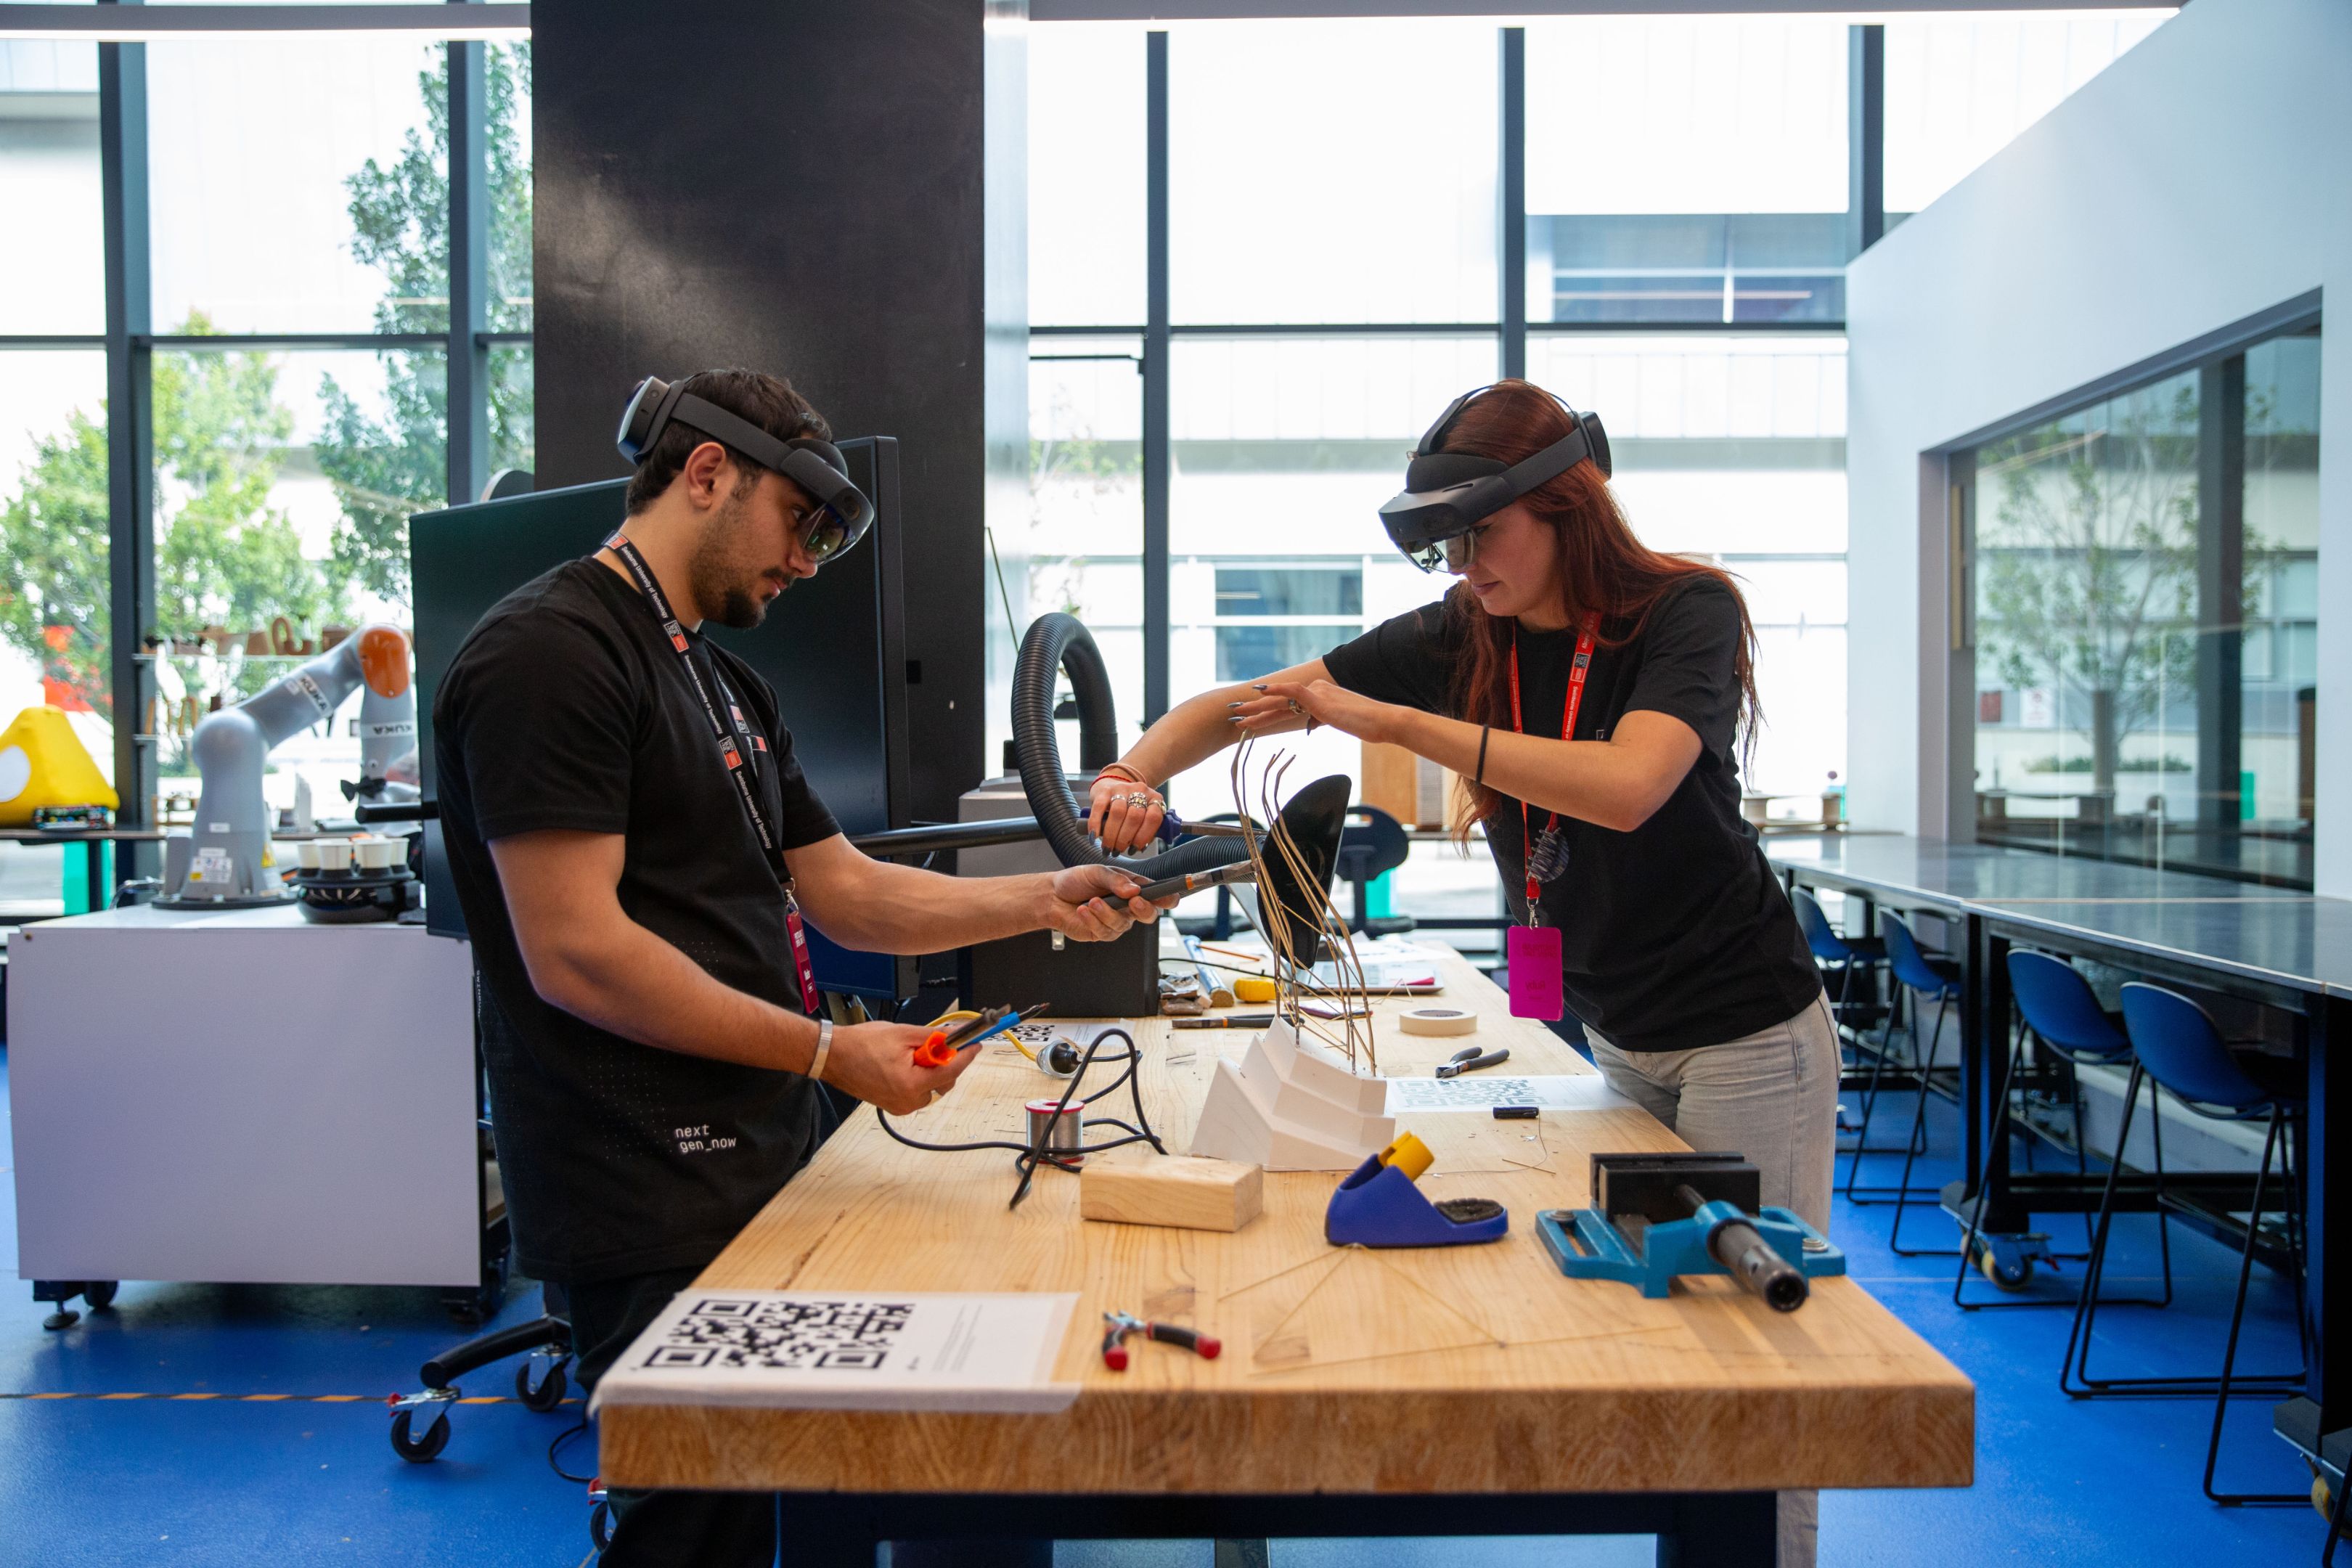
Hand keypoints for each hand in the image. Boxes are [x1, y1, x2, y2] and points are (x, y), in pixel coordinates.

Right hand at [821, 1020, 978, 1114]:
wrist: (832, 1055)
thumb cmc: (860, 1044)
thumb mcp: (903, 1033)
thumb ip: (933, 1037)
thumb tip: (955, 1036)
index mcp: (910, 1085)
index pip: (950, 1071)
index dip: (966, 1056)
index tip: (976, 1045)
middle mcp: (907, 1101)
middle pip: (944, 1083)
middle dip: (945, 1062)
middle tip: (937, 1043)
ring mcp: (899, 1106)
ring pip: (931, 1088)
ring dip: (931, 1070)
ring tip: (912, 1053)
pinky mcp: (893, 1105)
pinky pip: (917, 1092)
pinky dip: (919, 1077)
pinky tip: (906, 1063)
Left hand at [1044, 863, 1173, 940]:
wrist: (1052, 895)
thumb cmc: (1076, 881)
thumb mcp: (1097, 872)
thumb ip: (1116, 880)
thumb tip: (1134, 889)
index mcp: (1133, 888)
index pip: (1157, 894)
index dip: (1168, 897)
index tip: (1170, 897)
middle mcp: (1128, 907)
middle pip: (1149, 915)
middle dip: (1144, 909)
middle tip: (1134, 902)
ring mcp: (1116, 921)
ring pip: (1122, 924)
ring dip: (1107, 912)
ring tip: (1092, 901)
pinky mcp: (1102, 933)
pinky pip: (1104, 931)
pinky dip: (1092, 919)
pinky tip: (1083, 910)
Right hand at [1086, 772, 1165, 853]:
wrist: (1113, 786)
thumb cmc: (1130, 808)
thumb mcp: (1143, 817)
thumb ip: (1143, 831)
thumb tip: (1135, 848)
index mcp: (1154, 799)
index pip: (1153, 818)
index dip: (1143, 837)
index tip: (1134, 849)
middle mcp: (1140, 791)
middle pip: (1134, 817)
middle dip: (1124, 839)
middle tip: (1117, 850)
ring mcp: (1122, 788)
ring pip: (1118, 812)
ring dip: (1111, 834)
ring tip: (1107, 847)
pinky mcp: (1104, 790)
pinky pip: (1099, 807)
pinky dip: (1096, 824)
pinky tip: (1093, 836)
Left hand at [1232, 678, 1402, 744]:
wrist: (1385, 721)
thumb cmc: (1368, 725)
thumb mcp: (1339, 723)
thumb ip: (1322, 719)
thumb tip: (1310, 724)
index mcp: (1319, 695)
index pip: (1287, 706)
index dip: (1266, 713)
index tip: (1249, 719)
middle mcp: (1316, 691)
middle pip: (1279, 703)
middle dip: (1254, 710)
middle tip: (1234, 714)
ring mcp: (1317, 694)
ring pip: (1280, 701)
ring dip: (1256, 708)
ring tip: (1237, 714)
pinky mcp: (1320, 699)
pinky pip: (1293, 692)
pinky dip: (1275, 691)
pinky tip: (1258, 691)